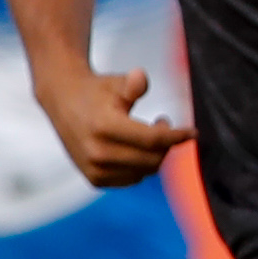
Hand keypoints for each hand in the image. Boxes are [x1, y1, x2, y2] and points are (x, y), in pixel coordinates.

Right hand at [34, 63, 192, 186]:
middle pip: (152, 159)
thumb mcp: (116, 82)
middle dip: (167, 144)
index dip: (177, 136)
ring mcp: (94, 169)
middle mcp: (97, 153)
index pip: (153, 140)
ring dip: (155, 155)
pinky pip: (132, 179)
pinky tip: (136, 149)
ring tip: (148, 134)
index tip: (194, 132)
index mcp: (104, 127)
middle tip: (163, 123)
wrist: (63, 102)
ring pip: (145, 171)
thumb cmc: (97, 91)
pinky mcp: (94, 179)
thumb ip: (133, 83)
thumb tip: (141, 78)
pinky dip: (141, 167)